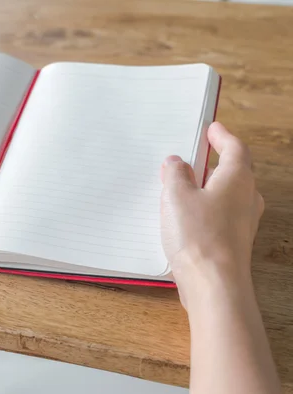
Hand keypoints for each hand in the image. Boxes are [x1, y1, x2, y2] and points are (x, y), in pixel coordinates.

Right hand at [160, 122, 263, 309]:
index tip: (213, 129)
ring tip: (182, 186)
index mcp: (237, 179)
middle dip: (213, 162)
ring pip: (227, 195)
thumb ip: (175, 174)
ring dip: (207, 187)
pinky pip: (220, 215)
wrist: (213, 284)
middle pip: (234, 172)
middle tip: (193, 157)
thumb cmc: (198, 236)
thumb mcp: (176, 196)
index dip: (222, 137)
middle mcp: (246, 198)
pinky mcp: (233, 242)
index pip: (235, 149)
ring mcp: (243, 222)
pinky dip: (205, 208)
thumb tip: (175, 163)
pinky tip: (185, 216)